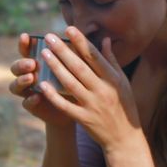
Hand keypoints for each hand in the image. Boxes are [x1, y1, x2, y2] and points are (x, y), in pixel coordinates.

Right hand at [8, 32, 74, 127]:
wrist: (76, 107)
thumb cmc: (75, 81)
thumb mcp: (75, 67)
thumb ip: (75, 53)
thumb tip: (85, 34)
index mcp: (36, 62)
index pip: (25, 50)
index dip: (23, 44)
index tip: (25, 36)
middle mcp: (28, 75)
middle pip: (16, 67)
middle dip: (22, 64)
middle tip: (32, 63)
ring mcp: (28, 91)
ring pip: (15, 85)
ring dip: (21, 80)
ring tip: (31, 78)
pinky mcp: (32, 105)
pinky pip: (26, 103)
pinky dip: (30, 100)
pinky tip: (37, 96)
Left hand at [34, 26, 143, 152]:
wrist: (124, 138)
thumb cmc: (124, 106)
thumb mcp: (123, 83)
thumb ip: (112, 61)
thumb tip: (105, 39)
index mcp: (113, 79)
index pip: (94, 57)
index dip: (81, 42)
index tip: (69, 28)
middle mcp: (103, 90)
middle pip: (79, 67)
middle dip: (63, 50)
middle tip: (49, 37)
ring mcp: (92, 105)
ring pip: (71, 83)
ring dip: (56, 67)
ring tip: (44, 53)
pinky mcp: (84, 118)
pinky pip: (66, 105)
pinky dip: (53, 95)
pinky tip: (42, 84)